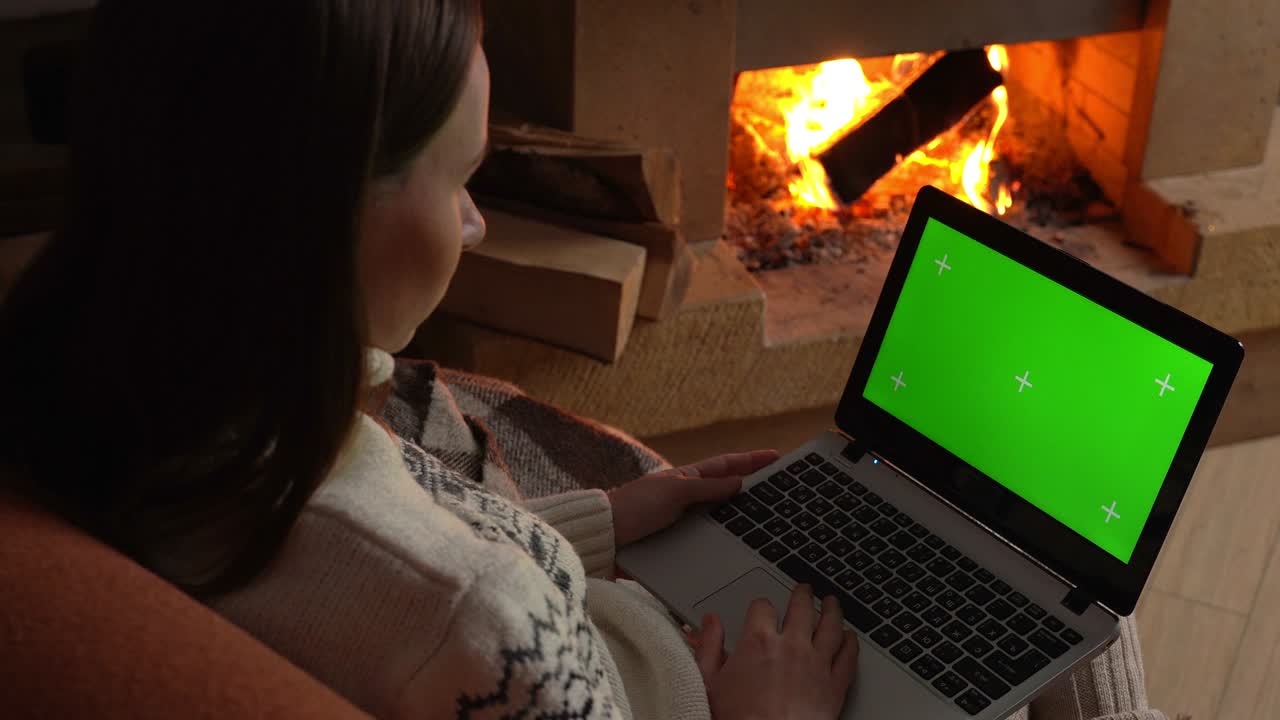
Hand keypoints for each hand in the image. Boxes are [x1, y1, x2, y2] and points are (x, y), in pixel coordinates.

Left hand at [608, 450, 779, 546]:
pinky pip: (709, 539)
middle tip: (782, 488)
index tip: (776, 457)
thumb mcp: (675, 492)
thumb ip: (707, 488)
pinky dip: (725, 539)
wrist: (604, 539)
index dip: (751, 460)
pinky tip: (739, 546)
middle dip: (753, 488)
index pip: (726, 465)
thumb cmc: (633, 508)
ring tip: (769, 517)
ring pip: (721, 517)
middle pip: (727, 491)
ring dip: (742, 517)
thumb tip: (740, 482)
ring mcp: (683, 521)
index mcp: (686, 478)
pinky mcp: (677, 543)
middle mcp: (686, 498)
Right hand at [692, 585, 859, 719]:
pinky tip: (850, 636)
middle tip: (804, 589)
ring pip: (831, 624)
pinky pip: (849, 655)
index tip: (762, 610)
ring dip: (831, 609)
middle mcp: (791, 645)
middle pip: (801, 606)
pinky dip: (851, 642)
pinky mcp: (835, 684)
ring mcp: (817, 663)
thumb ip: (709, 646)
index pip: (762, 606)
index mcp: (758, 641)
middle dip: (802, 594)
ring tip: (831, 602)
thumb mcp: (710, 681)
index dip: (761, 606)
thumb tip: (709, 623)